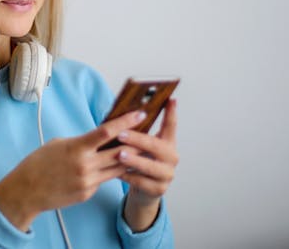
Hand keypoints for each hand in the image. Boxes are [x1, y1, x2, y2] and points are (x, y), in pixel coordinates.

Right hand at [0, 110, 146, 230]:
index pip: (107, 131)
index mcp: (77, 148)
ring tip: (139, 149)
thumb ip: (81, 141)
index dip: (126, 121)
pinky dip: (111, 172)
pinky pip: (105, 180)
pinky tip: (115, 166)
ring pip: (118, 168)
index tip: (140, 114)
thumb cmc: (39, 163)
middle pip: (120, 152)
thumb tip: (100, 138)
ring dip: (129, 159)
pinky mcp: (88, 193)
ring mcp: (88, 181)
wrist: (26, 191)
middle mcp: (85, 165)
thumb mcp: (59, 144)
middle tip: (148, 133)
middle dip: (135, 142)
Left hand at [118, 99, 178, 230]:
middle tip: (121, 134)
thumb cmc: (139, 160)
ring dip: (134, 160)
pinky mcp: (159, 190)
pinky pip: (142, 182)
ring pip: (150, 166)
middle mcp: (172, 157)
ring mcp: (167, 174)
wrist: (144, 189)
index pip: (171, 125)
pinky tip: (117, 172)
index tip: (170, 99)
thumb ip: (137, 132)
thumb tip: (120, 114)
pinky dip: (128, 177)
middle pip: (157, 146)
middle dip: (138, 139)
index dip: (171, 112)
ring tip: (119, 155)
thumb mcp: (141, 146)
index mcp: (168, 143)